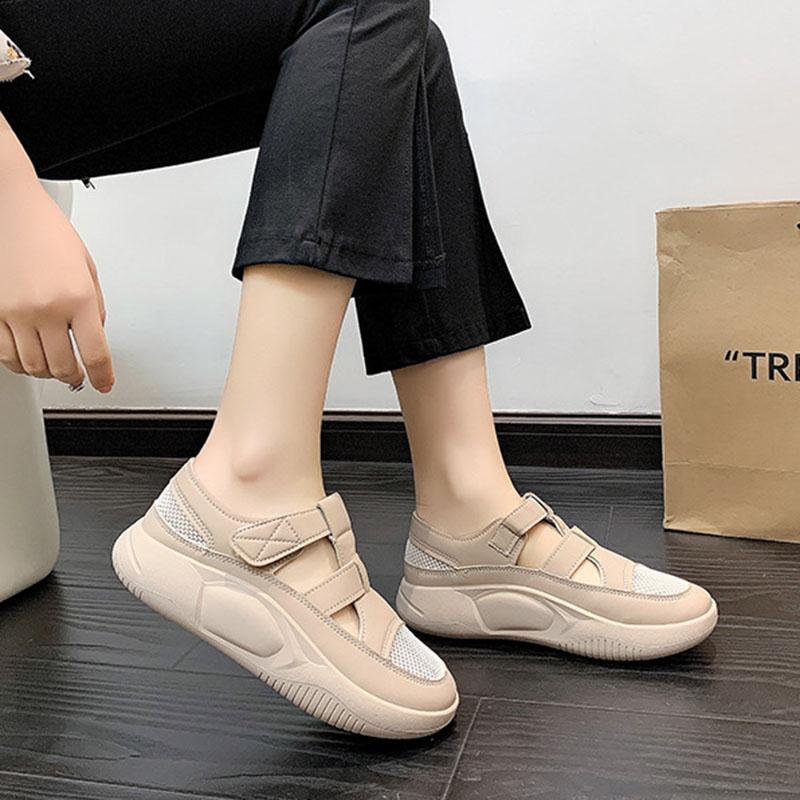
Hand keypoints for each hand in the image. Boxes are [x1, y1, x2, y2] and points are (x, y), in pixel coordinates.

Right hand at [0, 176, 112, 391]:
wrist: (8, 209)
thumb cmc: (47, 232)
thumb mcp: (87, 268)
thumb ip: (95, 307)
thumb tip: (97, 336)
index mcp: (77, 298)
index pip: (95, 353)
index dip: (102, 377)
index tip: (105, 384)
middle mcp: (46, 308)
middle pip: (63, 366)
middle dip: (74, 377)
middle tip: (79, 376)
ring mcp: (15, 312)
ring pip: (33, 365)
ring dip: (47, 373)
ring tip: (55, 367)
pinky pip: (5, 353)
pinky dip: (19, 363)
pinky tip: (28, 358)